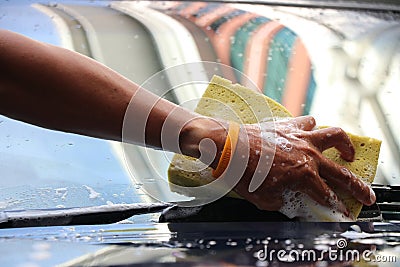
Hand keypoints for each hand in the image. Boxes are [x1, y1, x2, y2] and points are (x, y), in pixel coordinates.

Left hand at [224, 116, 375, 214]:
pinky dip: (312, 127)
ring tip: (348, 152)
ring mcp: (301, 138)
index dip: (338, 208)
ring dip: (345, 145)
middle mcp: (309, 156)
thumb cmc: (243, 174)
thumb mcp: (264, 199)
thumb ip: (283, 202)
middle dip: (357, 186)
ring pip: (334, 136)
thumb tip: (290, 201)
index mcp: (304, 177)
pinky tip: (310, 131)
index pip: (328, 197)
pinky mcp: (289, 126)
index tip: (344, 213)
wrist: (228, 147)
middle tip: (367, 194)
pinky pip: (307, 122)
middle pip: (341, 173)